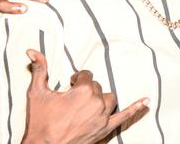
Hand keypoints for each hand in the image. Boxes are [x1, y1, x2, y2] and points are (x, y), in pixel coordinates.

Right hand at [22, 50, 148, 143]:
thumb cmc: (40, 122)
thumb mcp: (37, 93)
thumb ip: (39, 69)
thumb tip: (32, 50)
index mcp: (83, 91)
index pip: (86, 75)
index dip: (77, 79)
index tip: (70, 85)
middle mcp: (96, 102)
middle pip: (97, 86)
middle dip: (86, 90)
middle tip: (73, 98)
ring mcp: (102, 117)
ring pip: (109, 98)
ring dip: (100, 98)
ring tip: (89, 102)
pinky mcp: (105, 129)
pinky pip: (124, 116)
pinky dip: (136, 108)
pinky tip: (146, 101)